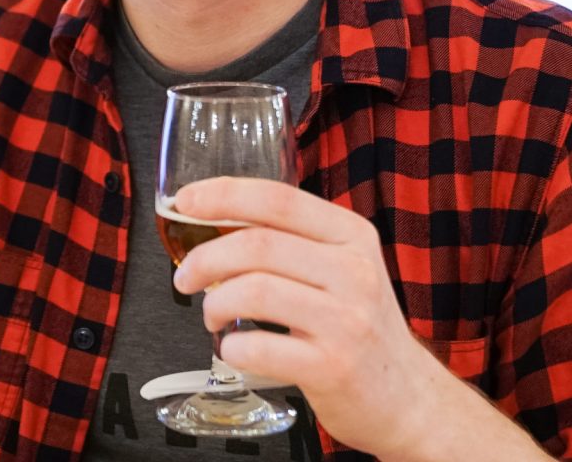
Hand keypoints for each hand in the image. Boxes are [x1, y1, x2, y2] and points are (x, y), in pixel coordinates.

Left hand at [171, 177, 444, 457]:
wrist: (408, 399)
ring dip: (215, 302)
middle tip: (185, 277)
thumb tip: (213, 218)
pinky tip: (233, 348)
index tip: (185, 201)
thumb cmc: (357, 324)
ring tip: (212, 314)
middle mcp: (354, 270)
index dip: (223, 194)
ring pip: (255, 290)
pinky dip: (232, 347)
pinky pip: (261, 347)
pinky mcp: (335, 367)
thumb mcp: (339, 266)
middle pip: (257, 244)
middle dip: (205, 258)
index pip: (277, 197)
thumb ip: (289, 239)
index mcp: (350, 234)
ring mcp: (347, 320)